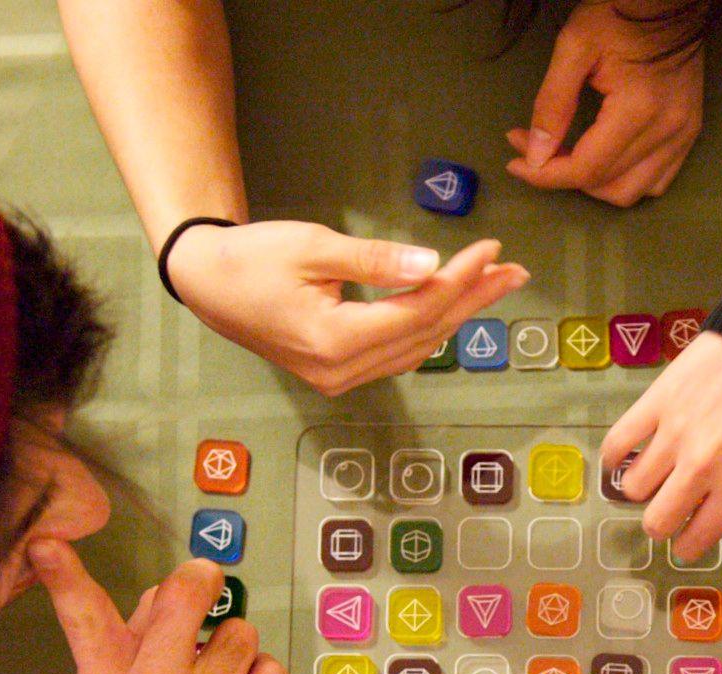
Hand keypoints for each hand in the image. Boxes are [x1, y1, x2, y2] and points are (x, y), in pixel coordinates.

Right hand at [29, 540, 288, 673]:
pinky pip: (271, 672)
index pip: (82, 618)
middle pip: (186, 598)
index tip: (47, 544)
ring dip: (235, 649)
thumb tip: (165, 595)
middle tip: (205, 585)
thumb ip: (127, 645)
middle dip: (202, 582)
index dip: (63, 575)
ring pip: (240, 634)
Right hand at [165, 220, 528, 394]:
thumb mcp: (313, 247)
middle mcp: (341, 370)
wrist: (207, 284)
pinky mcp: (337, 373)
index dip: (459, 281)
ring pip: (416, 347)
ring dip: (457, 315)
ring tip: (495, 283)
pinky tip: (452, 305)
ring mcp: (339, 378)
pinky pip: (398, 353)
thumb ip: (376, 260)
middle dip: (472, 300)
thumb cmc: (253, 258)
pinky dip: (428, 327)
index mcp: (334, 340)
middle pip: (425, 334)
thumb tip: (431, 265)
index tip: (491, 250)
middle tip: (515, 272)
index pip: (417, 311)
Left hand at [505, 1, 704, 205]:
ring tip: (567, 158)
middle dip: (560, 175)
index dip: (545, 175)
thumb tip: (535, 155)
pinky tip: (603, 160)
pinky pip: (657, 181)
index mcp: (638, 110)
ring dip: (593, 185)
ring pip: (631, 192)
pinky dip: (625, 181)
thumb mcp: (574, 48)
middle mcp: (667, 132)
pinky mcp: (689, 133)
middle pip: (605, 185)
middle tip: (534, 149)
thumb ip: (552, 104)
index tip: (516, 162)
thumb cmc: (619, 14)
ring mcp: (683, 135)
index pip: (587, 170)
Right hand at [602, 331, 721, 561]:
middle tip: (669, 508)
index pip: (693, 539)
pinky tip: (625, 455)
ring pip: (632, 485)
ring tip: (655, 474)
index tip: (686, 540)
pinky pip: (618, 441)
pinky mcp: (657, 401)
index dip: (687, 546)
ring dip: (642, 487)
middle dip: (661, 522)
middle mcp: (700, 469)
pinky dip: (615, 455)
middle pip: (655, 519)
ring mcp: (674, 434)